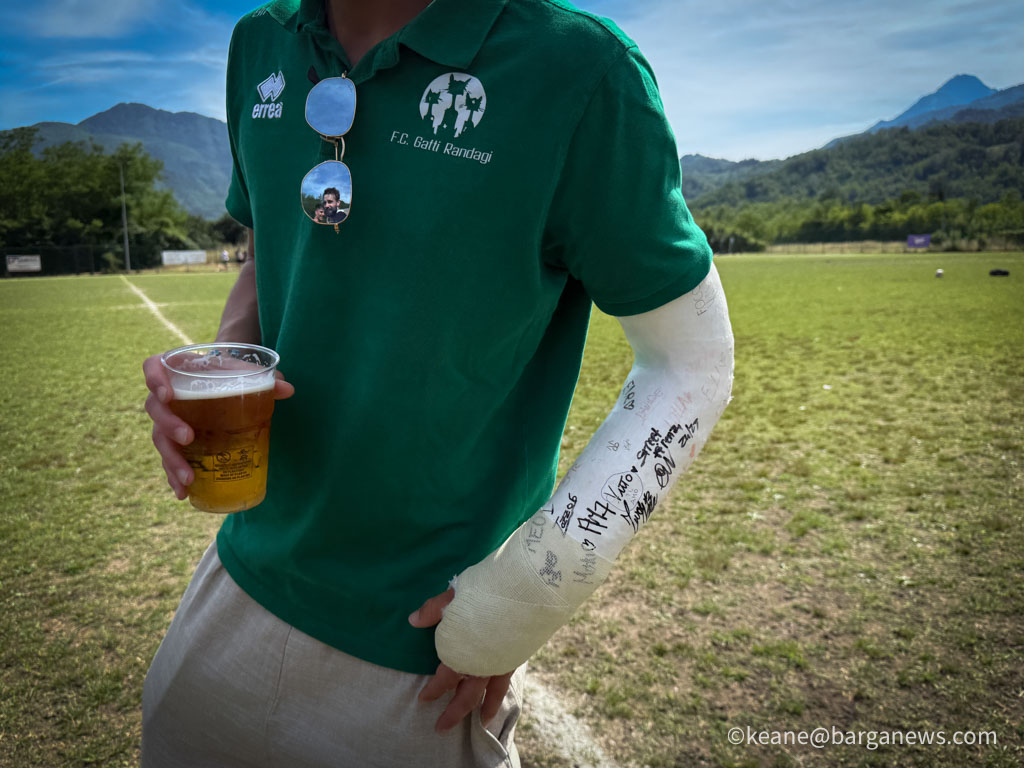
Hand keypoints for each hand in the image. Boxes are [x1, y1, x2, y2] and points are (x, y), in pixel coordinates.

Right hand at [142, 352, 294, 498]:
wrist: (222, 380)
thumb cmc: (227, 372)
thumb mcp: (243, 372)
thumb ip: (263, 379)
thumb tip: (288, 388)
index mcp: (176, 370)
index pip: (153, 368)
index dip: (154, 380)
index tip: (168, 395)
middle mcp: (165, 396)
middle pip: (155, 409)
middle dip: (169, 425)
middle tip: (188, 437)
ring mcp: (166, 420)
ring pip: (159, 439)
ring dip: (171, 459)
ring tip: (188, 478)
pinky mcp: (173, 441)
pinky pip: (168, 458)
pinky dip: (173, 476)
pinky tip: (183, 493)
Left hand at [409, 589, 514, 732]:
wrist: (526, 589)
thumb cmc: (487, 590)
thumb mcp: (455, 596)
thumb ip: (434, 610)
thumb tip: (413, 620)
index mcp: (463, 652)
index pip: (444, 678)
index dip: (433, 690)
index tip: (424, 699)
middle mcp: (482, 664)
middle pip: (466, 695)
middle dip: (453, 713)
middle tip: (441, 728)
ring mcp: (501, 662)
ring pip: (489, 693)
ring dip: (482, 710)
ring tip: (481, 723)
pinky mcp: (516, 656)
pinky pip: (506, 682)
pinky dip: (500, 695)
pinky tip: (499, 698)